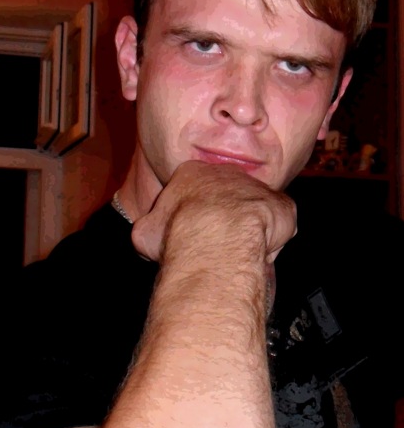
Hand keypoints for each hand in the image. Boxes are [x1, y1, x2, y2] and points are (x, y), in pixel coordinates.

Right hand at [131, 161, 295, 264]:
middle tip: (216, 248)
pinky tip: (257, 254)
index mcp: (191, 173)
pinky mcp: (280, 203)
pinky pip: (277, 225)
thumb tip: (149, 238)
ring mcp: (256, 186)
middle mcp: (226, 172)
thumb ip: (151, 231)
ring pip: (252, 213)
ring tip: (237, 255)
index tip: (191, 238)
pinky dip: (271, 241)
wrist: (216, 236)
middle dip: (223, 222)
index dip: (192, 219)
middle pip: (225, 199)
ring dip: (248, 233)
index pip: (192, 193)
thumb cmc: (177, 233)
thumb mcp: (145, 234)